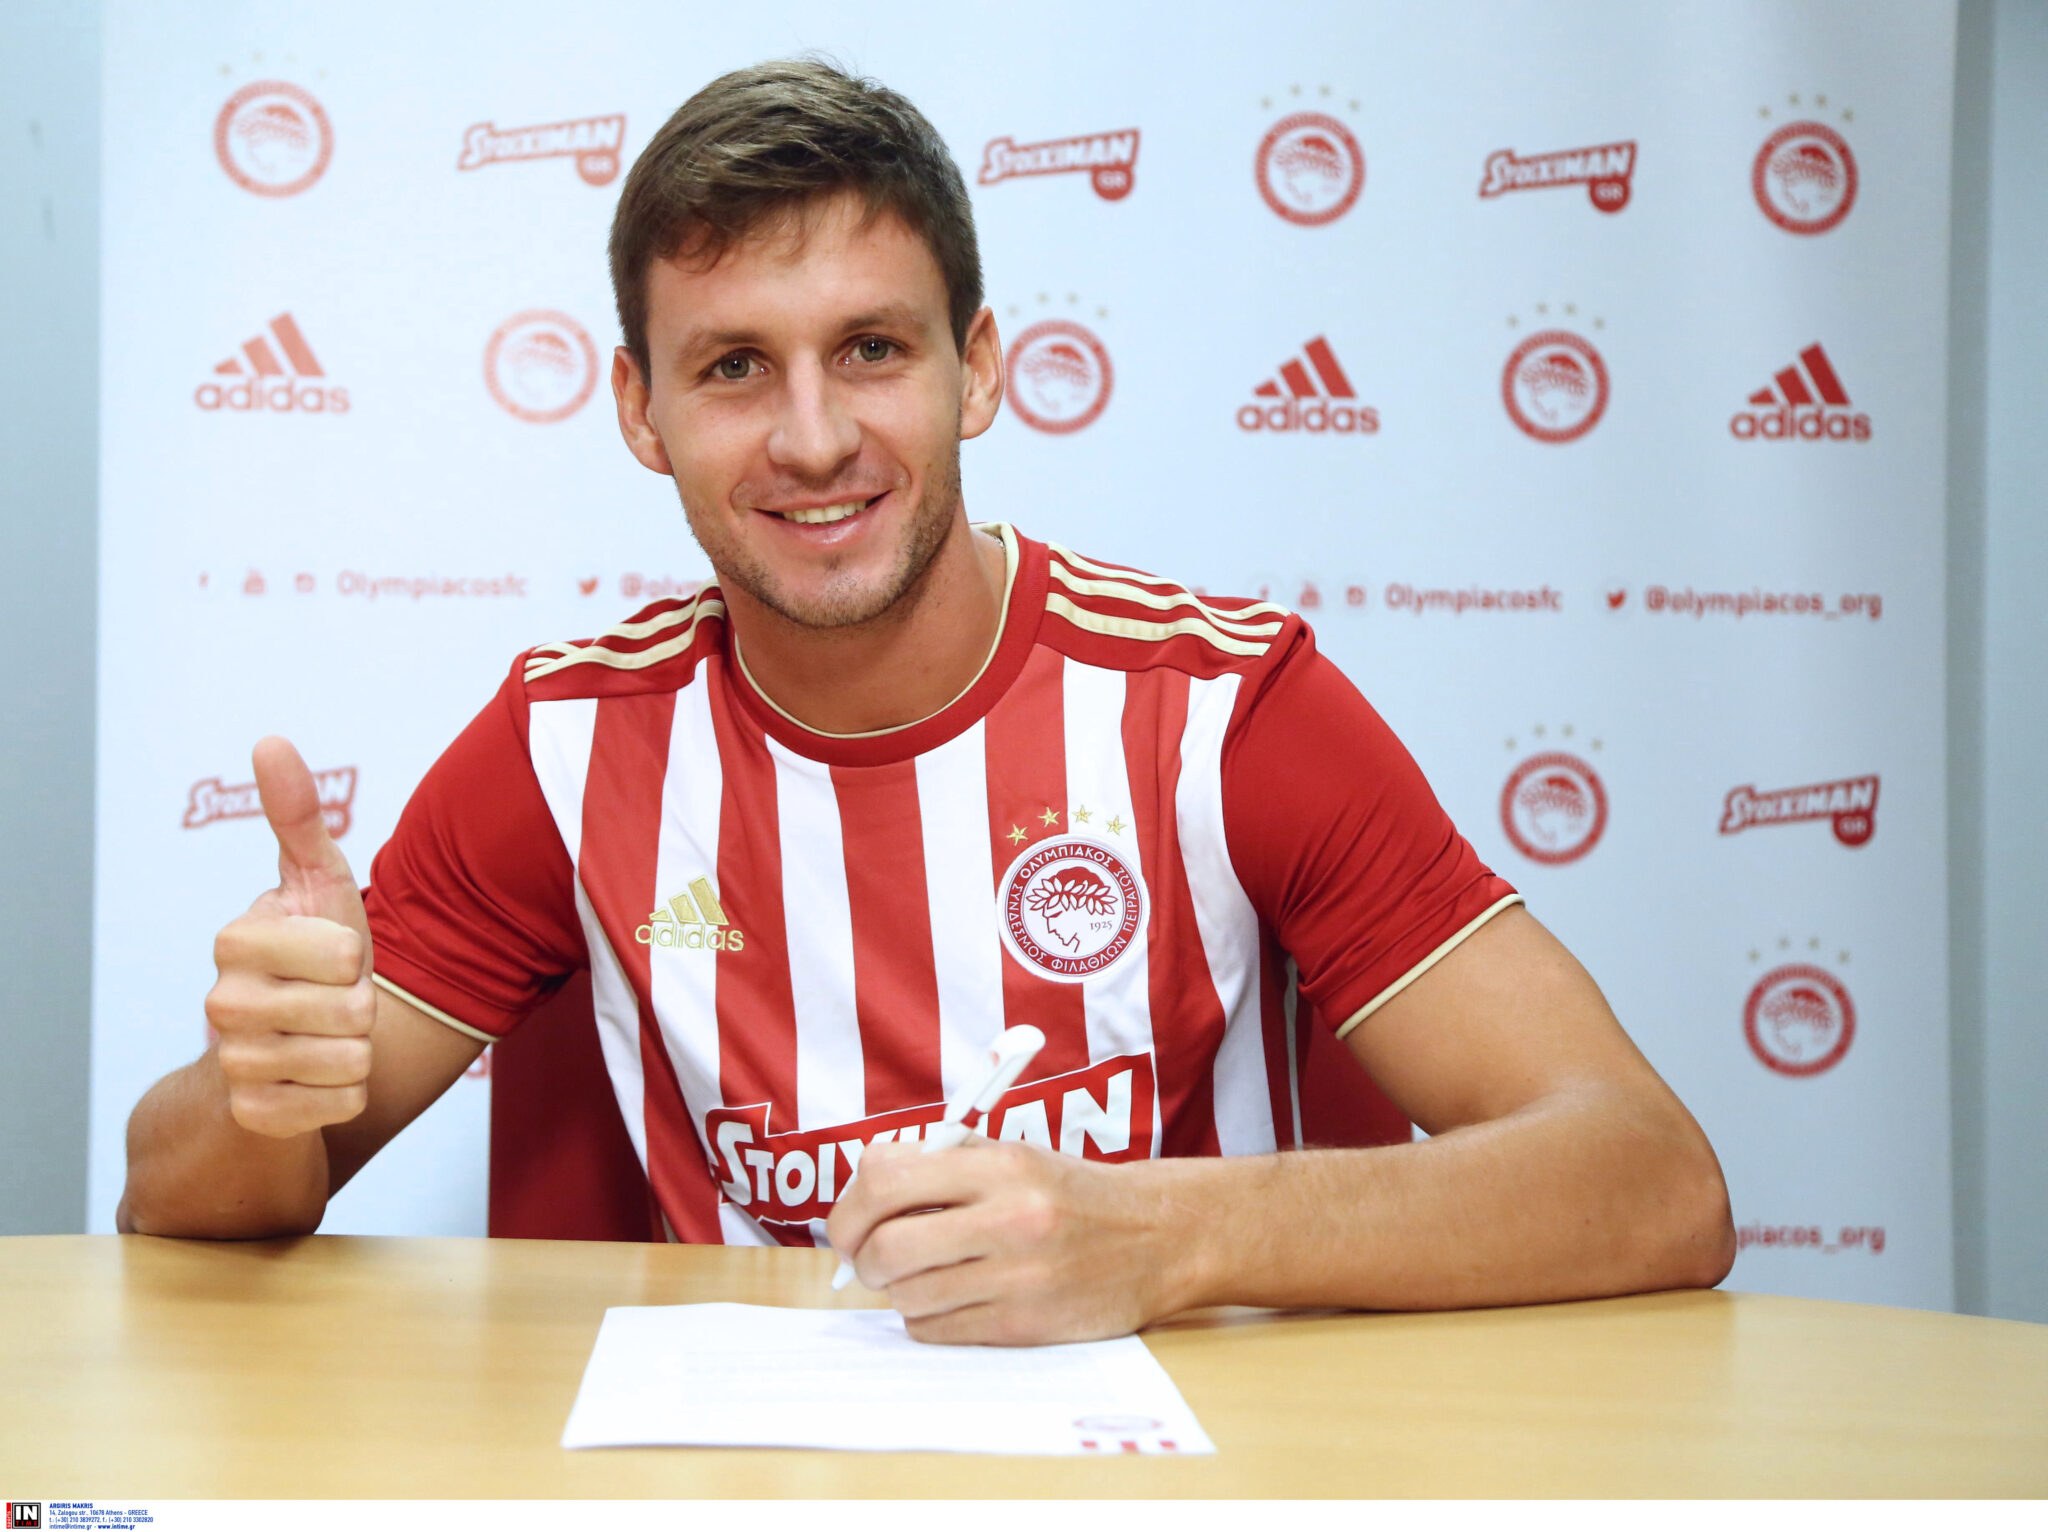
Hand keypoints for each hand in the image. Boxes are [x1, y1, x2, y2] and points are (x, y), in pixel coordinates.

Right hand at [202, 737, 375, 1137]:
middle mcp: (220, 1004)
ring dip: (358, 1051)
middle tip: (333, 1001)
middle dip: (362, 1006)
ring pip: (352, 1060)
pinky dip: (348, 1095)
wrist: (277, 1052)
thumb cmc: (311, 955)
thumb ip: (298, 816)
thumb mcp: (316, 882)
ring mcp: (232, 1064)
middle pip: (353, 1009)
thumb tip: (271, 739)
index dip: (356, 955)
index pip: (344, 951)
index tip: (332, 955)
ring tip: (326, 1037)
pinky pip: (344, 1104)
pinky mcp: (253, 1116)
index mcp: (234, 941)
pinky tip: (317, 1080)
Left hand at [824, 1136, 1198, 1344]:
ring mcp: (1019, 1277)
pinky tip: (953, 1298)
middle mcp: (1010, 1219)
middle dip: (864, 1258)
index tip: (850, 1222)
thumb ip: (942, 1165)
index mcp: (1001, 1165)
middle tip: (871, 1257)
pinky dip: (928, 1318)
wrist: (1157, 1237)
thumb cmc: (1071, 1194)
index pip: (886, 1180)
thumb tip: (862, 1190)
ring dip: (899, 1290)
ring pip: (907, 1296)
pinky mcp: (1026, 1326)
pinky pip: (937, 1330)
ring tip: (925, 1274)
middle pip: (887, 1248)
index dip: (850, 1206)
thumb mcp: (1015, 1156)